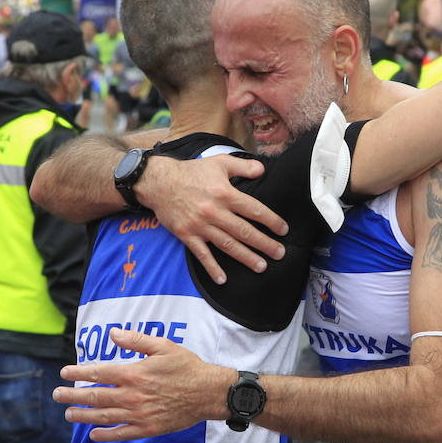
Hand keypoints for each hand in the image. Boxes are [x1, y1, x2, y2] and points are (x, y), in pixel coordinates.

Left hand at [55, 329, 231, 440]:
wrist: (208, 392)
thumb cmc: (186, 366)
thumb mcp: (163, 346)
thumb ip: (136, 340)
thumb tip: (113, 333)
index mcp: (134, 373)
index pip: (98, 373)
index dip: (78, 373)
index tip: (64, 373)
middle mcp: (132, 395)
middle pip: (95, 396)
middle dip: (73, 395)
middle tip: (57, 395)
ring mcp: (139, 414)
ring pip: (104, 416)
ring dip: (83, 416)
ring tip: (68, 414)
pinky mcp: (148, 428)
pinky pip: (122, 433)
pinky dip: (105, 435)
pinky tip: (93, 434)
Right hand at [136, 155, 287, 283]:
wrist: (159, 182)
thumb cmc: (192, 172)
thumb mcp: (219, 163)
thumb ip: (243, 167)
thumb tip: (263, 170)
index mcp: (225, 194)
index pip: (254, 210)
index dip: (271, 221)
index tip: (282, 230)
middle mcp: (215, 212)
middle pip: (244, 231)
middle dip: (264, 244)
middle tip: (280, 253)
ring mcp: (201, 226)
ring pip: (228, 245)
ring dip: (246, 257)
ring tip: (261, 266)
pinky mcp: (187, 235)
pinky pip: (202, 254)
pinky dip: (212, 268)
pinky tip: (223, 279)